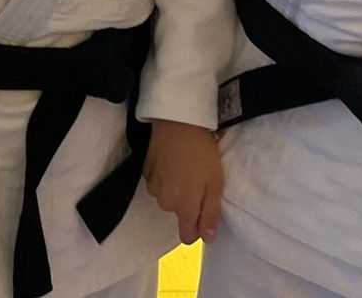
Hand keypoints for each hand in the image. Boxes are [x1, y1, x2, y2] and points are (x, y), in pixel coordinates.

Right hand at [144, 120, 221, 244]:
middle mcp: (165, 203)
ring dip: (177, 188)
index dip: (198, 227)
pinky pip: (159, 182)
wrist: (178, 122)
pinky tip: (173, 160)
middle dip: (189, 202)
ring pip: (168, 197)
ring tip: (187, 166)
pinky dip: (166, 175)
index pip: (187, 236)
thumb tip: (207, 238)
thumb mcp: (215, 185)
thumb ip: (210, 215)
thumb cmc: (202, 154)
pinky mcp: (145, 171)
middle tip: (200, 179)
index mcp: (184, 208)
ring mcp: (153, 187)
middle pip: (178, 213)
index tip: (205, 209)